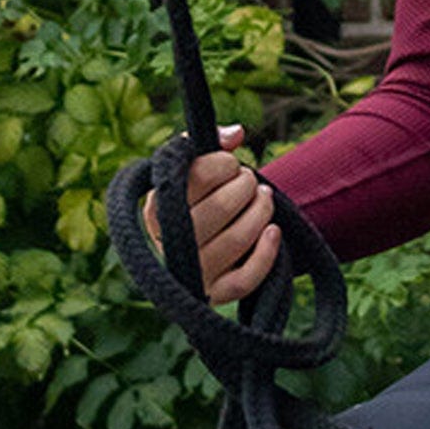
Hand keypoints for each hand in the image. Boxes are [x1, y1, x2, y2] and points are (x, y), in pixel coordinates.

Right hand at [141, 123, 281, 304]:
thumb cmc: (191, 198)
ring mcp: (193, 272)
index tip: (231, 162)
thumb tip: (236, 134)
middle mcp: (170, 243)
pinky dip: (265, 254)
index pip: (197, 177)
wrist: (185, 247)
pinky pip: (245, 280)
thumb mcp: (189, 168)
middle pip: (220, 207)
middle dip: (245, 186)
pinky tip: (273, 231)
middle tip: (249, 180)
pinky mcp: (214, 294)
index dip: (223, 163)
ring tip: (264, 198)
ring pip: (236, 240)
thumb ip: (210, 144)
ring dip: (260, 211)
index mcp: (156, 208)